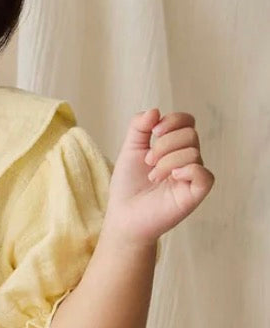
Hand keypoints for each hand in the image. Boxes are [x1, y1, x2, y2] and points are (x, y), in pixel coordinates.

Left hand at [105, 107, 214, 247]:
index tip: (153, 132)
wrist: (124, 216)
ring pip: (193, 152)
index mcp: (175, 147)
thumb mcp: (130, 149)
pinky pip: (204, 174)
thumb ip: (139, 126)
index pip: (187, 121)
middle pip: (190, 134)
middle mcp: (187, 160)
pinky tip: (172, 177)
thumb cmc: (128, 186)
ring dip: (167, 161)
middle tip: (148, 161)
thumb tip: (155, 110)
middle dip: (164, 143)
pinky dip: (187, 170)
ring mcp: (193, 178)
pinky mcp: (195, 195)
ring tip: (152, 176)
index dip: (172, 120)